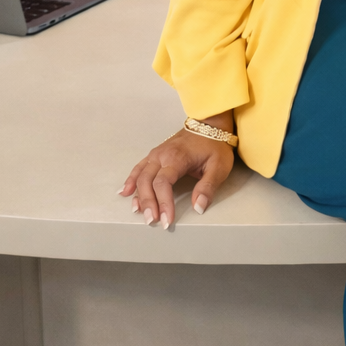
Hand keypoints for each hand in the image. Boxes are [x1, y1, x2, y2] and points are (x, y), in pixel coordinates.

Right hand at [119, 113, 235, 227]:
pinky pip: (138, 168)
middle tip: (152, 221)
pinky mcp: (155, 155)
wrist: (209, 124)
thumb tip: (198, 207)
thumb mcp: (219, 167)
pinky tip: (125, 192)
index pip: (163, 183)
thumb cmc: (214, 146)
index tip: (167, 219)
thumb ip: (208, 187)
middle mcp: (162, 155)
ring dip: (138, 195)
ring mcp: (156, 154)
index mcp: (177, 157)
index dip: (163, 203)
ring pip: (140, 176)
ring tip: (138, 212)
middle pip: (147, 181)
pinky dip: (130, 181)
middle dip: (148, 203)